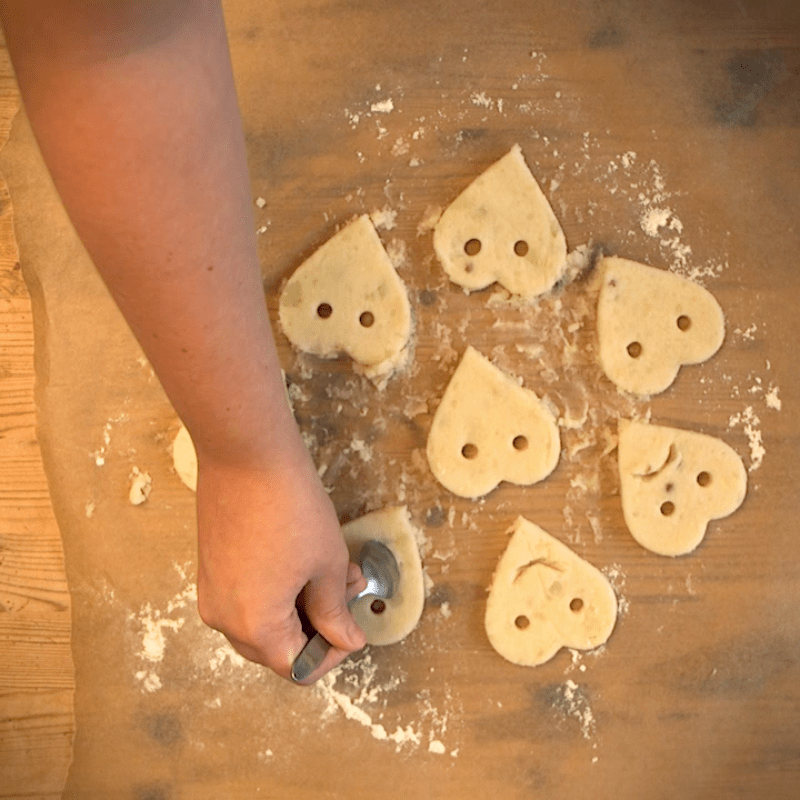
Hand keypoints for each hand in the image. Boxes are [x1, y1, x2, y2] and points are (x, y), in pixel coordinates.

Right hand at [194, 437, 366, 682]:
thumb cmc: (290, 506)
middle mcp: (224, 618)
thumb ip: (334, 612)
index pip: (297, 668)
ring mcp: (212, 593)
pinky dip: (278, 592)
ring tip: (334, 570)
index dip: (331, 654)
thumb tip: (345, 641)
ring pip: (263, 622)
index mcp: (255, 627)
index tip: (352, 628)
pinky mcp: (211, 569)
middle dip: (319, 626)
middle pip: (276, 649)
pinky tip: (305, 560)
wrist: (246, 455)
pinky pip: (246, 599)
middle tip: (346, 593)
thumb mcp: (326, 565)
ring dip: (301, 607)